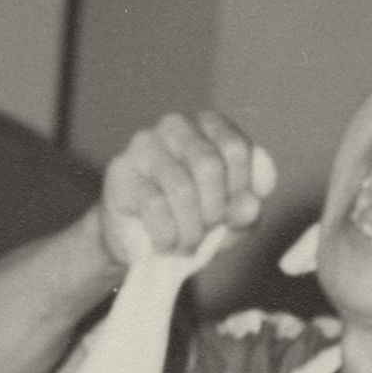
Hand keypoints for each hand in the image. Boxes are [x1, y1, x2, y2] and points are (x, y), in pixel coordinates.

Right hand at [99, 112, 275, 269]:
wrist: (140, 243)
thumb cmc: (189, 221)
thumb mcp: (228, 220)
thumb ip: (245, 211)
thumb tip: (250, 207)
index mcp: (209, 126)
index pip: (236, 149)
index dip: (239, 192)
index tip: (232, 216)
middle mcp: (176, 126)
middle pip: (208, 166)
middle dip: (213, 212)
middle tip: (206, 233)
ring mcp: (145, 145)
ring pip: (181, 189)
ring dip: (190, 231)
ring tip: (186, 246)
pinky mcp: (121, 172)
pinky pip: (154, 207)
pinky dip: (167, 237)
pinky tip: (165, 245)